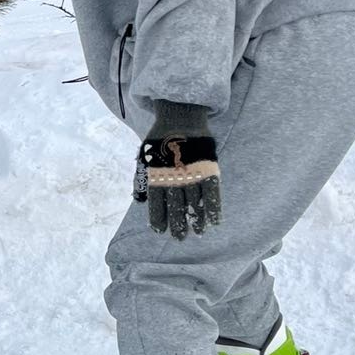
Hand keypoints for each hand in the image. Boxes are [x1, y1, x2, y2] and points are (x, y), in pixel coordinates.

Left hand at [132, 103, 220, 239]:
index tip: (160, 231)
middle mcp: (174, 175)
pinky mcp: (207, 167)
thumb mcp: (144, 157)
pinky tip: (215, 221)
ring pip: (195, 201)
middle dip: (178, 223)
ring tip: (198, 233)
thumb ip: (142, 178)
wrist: (179, 116)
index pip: (157, 201)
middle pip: (176, 205)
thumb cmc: (159, 140)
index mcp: (157, 174)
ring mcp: (192, 172)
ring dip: (196, 219)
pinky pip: (212, 192)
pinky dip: (214, 207)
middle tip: (180, 238)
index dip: (159, 217)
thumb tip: (139, 200)